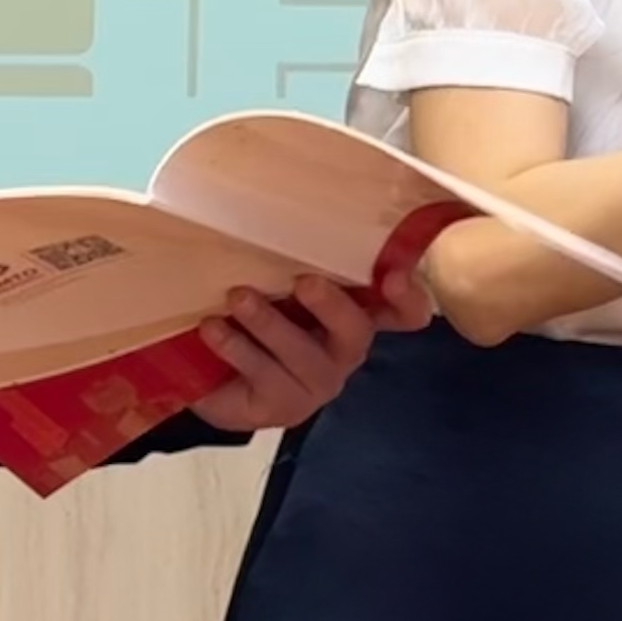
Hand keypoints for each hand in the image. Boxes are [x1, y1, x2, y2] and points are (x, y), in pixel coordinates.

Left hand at [191, 268, 419, 432]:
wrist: (217, 380)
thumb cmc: (258, 322)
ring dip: (270, 323)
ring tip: (238, 297)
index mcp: (355, 316)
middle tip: (304, 282)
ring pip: (303, 356)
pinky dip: (236, 347)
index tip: (394, 275)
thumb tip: (281, 213)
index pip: (403, 312)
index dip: (408, 297)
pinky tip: (213, 327)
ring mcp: (315, 384)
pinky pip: (263, 375)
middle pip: (356, 333)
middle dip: (332, 306)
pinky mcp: (281, 407)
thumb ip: (296, 264)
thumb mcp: (280, 288)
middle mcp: (343, 352)